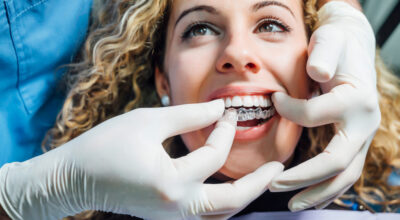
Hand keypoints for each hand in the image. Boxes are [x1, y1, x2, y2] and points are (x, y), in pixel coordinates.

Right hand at [0, 100, 282, 219]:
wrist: (74, 178)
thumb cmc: (105, 146)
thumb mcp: (148, 121)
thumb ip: (188, 115)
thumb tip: (219, 109)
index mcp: (172, 182)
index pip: (213, 156)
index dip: (224, 130)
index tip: (228, 111)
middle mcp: (176, 207)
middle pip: (230, 202)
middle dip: (257, 184)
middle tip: (277, 168)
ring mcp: (172, 217)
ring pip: (220, 213)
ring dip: (242, 196)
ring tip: (260, 179)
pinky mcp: (166, 217)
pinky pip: (205, 214)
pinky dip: (222, 201)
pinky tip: (229, 185)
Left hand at [269, 2, 379, 210]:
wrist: (353, 48)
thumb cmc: (336, 45)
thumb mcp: (330, 41)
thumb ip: (324, 55)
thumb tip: (317, 74)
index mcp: (356, 100)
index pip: (315, 116)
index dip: (289, 110)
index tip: (272, 100)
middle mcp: (365, 123)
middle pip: (336, 162)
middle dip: (303, 178)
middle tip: (273, 185)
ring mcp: (362, 136)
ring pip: (345, 176)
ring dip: (317, 193)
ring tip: (292, 205)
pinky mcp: (354, 142)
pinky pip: (344, 172)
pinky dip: (326, 187)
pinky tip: (307, 195)